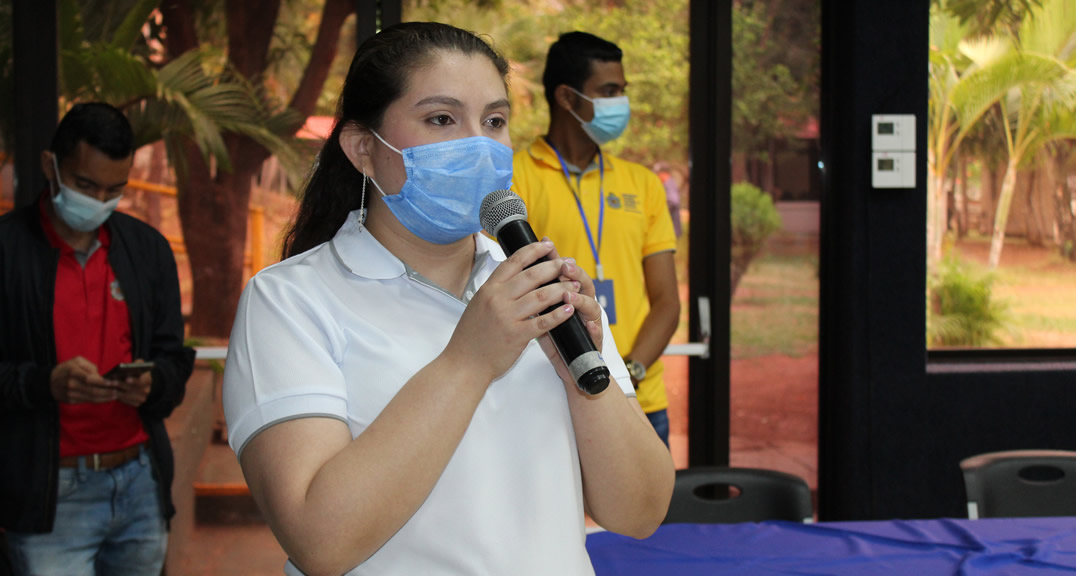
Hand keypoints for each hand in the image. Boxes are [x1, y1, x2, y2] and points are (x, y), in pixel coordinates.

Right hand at [50, 356, 116, 403]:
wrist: (49, 382)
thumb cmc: (66, 369)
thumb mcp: (76, 361)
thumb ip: (89, 366)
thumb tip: (101, 376)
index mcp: (73, 372)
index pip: (90, 379)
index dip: (103, 382)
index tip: (113, 382)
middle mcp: (71, 384)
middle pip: (92, 390)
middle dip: (107, 391)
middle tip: (118, 390)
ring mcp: (71, 394)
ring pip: (91, 398)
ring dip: (105, 397)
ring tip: (115, 395)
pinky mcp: (71, 401)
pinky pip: (88, 401)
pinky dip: (99, 400)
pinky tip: (107, 398)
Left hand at [111, 358, 152, 406]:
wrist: (139, 385)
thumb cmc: (135, 374)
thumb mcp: (139, 367)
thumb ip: (139, 363)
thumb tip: (138, 363)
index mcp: (147, 380)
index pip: (142, 381)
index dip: (135, 380)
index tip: (127, 378)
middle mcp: (146, 390)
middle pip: (133, 389)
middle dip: (122, 385)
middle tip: (111, 382)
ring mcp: (142, 398)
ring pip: (128, 396)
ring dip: (118, 392)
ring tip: (109, 387)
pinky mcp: (137, 403)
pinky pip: (127, 402)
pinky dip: (119, 398)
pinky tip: (112, 393)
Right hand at [445, 239, 584, 383]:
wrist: (465, 363)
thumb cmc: (471, 337)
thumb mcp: (478, 305)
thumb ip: (496, 291)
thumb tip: (517, 278)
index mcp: (488, 289)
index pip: (514, 262)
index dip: (533, 251)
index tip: (548, 246)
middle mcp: (497, 299)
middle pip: (532, 276)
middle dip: (554, 267)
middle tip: (568, 263)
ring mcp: (507, 317)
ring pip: (541, 296)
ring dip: (562, 289)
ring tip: (574, 285)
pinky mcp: (517, 336)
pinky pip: (543, 321)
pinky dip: (559, 314)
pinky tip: (570, 308)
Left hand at [535, 242, 605, 382]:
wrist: (566, 368)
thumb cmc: (552, 339)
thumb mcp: (540, 314)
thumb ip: (534, 295)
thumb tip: (516, 272)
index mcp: (569, 295)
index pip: (565, 272)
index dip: (556, 258)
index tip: (546, 245)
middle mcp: (582, 306)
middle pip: (583, 283)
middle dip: (573, 274)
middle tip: (563, 266)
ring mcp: (589, 323)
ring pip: (592, 306)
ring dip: (581, 300)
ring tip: (570, 296)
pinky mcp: (593, 342)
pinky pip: (595, 334)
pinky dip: (592, 329)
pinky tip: (589, 326)